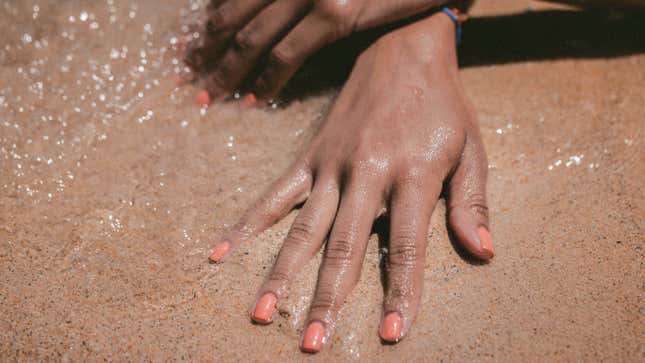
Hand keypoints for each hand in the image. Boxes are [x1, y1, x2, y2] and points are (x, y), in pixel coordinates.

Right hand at [208, 13, 492, 351]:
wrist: (402, 51)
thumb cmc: (442, 106)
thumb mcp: (471, 149)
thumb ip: (471, 202)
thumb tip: (483, 252)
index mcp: (412, 174)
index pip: (406, 246)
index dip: (400, 292)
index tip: (392, 332)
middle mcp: (367, 172)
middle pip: (345, 245)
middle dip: (328, 298)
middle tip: (312, 342)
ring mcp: (332, 163)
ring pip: (304, 226)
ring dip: (282, 272)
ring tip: (262, 313)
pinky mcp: (310, 155)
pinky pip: (275, 194)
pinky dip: (248, 223)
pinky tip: (223, 250)